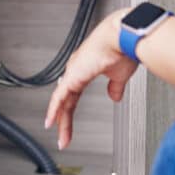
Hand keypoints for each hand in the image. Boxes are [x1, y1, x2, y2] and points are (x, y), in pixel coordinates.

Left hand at [44, 7, 138, 149]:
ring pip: (61, 101)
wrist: (124, 36)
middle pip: (66, 101)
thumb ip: (115, 86)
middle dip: (64, 121)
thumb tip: (114, 96)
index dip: (70, 111)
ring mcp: (74, 72)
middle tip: (64, 138)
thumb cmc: (123, 48)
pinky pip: (59, 96)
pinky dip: (54, 110)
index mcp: (85, 70)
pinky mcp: (74, 75)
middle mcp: (76, 71)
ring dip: (61, 120)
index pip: (73, 96)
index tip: (69, 126)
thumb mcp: (119, 74)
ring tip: (61, 137)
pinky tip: (51, 121)